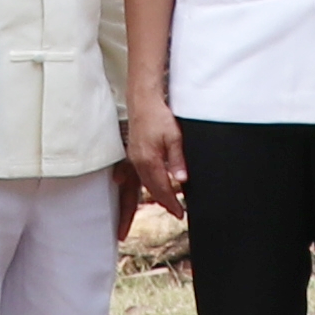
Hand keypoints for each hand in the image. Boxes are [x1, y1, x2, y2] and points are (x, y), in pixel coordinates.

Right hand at [127, 97, 186, 217]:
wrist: (143, 101)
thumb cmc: (158, 116)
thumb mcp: (174, 137)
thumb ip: (177, 160)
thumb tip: (181, 180)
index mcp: (149, 161)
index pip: (162, 189)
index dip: (171, 203)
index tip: (180, 213)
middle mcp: (138, 163)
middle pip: (151, 189)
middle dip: (163, 203)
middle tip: (175, 213)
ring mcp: (134, 158)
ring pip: (143, 184)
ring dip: (154, 195)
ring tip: (163, 204)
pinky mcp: (133, 153)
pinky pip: (137, 176)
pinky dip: (145, 185)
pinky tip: (148, 187)